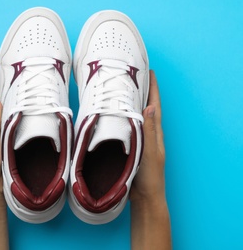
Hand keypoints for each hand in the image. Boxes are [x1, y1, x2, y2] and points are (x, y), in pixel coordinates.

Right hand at [129, 71, 170, 249]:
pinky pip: (126, 127)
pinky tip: (114, 115)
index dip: (153, 89)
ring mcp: (139, 139)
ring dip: (131, 102)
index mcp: (155, 132)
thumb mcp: (150, 152)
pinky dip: (122, 117)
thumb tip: (149, 107)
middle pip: (145, 107)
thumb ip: (149, 131)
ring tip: (123, 90)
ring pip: (134, 116)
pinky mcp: (130, 146)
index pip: (154, 105)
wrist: (144, 196)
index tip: (150, 72)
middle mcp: (148, 133)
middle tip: (134, 76)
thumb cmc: (150, 176)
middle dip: (142, 91)